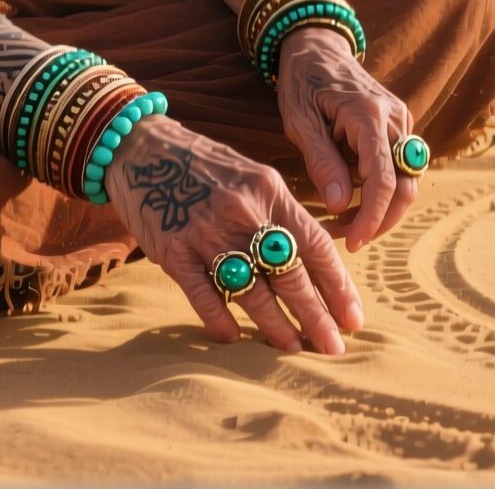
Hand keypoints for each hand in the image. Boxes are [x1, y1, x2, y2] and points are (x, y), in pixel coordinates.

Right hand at [101, 113, 363, 353]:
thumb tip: (312, 265)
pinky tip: (234, 338)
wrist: (142, 147)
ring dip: (275, 325)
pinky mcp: (173, 250)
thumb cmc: (204, 166)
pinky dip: (220, 319)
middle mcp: (244, 211)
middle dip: (316, 315)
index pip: (315, 244)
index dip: (338, 285)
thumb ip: (280, 215)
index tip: (353, 316)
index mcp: (270, 190)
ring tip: (293, 347)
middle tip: (334, 347)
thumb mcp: (251, 176)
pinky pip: (203, 293)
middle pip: (289, 273)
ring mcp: (206, 232)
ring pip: (251, 290)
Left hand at [275, 25, 418, 250]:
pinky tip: (350, 201)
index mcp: (368, 115)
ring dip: (382, 209)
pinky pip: (399, 167)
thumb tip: (339, 206)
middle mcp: (395, 118)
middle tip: (348, 240)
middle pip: (407, 185)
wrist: (318, 45)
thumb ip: (321, 162)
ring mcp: (402, 120)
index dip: (372, 217)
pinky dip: (380, 191)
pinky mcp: (399, 126)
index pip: (384, 179)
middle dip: (382, 220)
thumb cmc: (302, 80)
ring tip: (343, 223)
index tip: (352, 242)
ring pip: (407, 179)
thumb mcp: (300, 120)